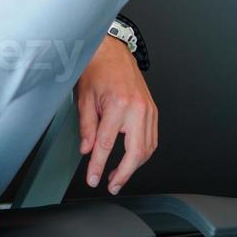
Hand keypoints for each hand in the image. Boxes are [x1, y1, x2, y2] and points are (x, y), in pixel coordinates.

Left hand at [76, 34, 156, 193]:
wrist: (112, 51)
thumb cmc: (97, 69)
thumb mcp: (84, 98)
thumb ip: (86, 127)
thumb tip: (86, 151)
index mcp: (118, 105)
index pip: (106, 145)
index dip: (98, 166)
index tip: (93, 179)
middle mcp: (137, 109)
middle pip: (135, 153)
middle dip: (124, 174)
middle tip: (112, 185)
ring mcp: (148, 110)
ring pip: (147, 149)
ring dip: (133, 166)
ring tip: (117, 176)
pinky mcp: (152, 110)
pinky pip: (152, 139)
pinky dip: (142, 153)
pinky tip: (130, 160)